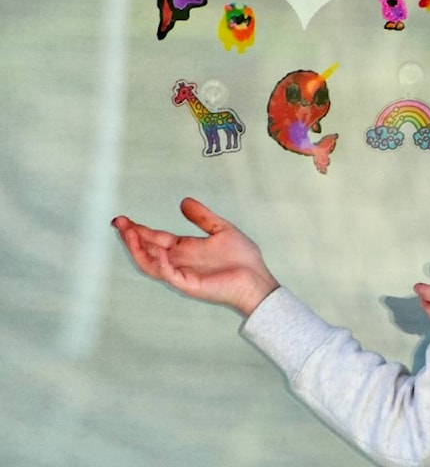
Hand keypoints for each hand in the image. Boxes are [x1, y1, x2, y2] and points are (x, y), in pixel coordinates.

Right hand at [112, 198, 278, 316]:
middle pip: (147, 250)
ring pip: (151, 263)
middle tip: (118, 223)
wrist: (256, 278)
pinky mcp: (188, 284)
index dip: (139, 229)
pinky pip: (169, 274)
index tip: (123, 219)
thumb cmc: (243, 259)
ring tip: (129, 234)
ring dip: (138, 249)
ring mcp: (181, 273)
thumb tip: (184, 201)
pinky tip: (156, 251)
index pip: (155, 238)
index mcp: (184, 248)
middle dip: (131, 237)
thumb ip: (202, 217)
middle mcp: (179, 261)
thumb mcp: (221, 230)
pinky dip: (160, 264)